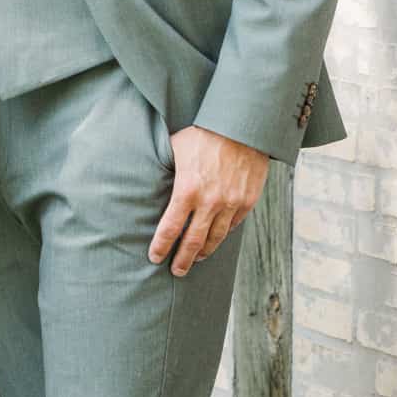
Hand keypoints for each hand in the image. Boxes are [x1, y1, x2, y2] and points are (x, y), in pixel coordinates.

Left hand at [148, 127, 269, 275]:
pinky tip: (215, 239)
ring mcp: (231, 204)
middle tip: (175, 271)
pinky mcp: (247, 201)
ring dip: (203, 252)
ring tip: (195, 259)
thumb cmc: (204, 133)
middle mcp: (210, 202)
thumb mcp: (176, 148)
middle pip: (192, 242)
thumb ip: (167, 170)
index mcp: (187, 190)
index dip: (161, 246)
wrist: (242, 125)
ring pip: (215, 239)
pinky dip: (222, 235)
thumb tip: (149, 180)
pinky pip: (232, 226)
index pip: (170, 229)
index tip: (155, 257)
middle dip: (182, 260)